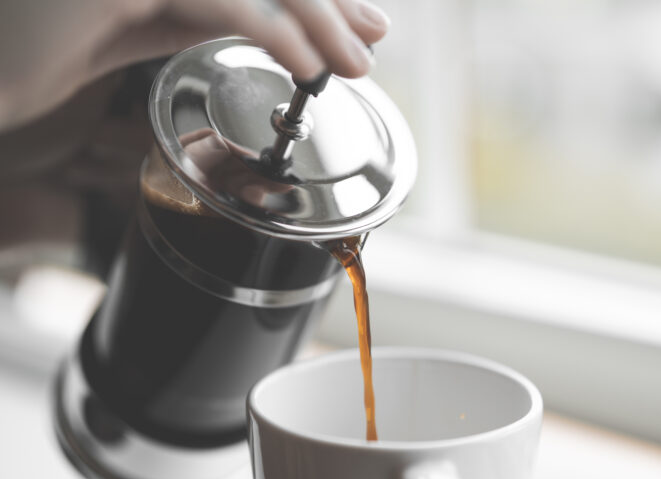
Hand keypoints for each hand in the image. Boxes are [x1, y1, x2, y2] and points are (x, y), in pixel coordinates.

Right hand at [0, 0, 389, 131]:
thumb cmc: (65, 39)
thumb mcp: (164, 19)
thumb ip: (228, 11)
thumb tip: (303, 29)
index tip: (362, 21)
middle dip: (329, 0)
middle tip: (370, 41)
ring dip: (316, 18)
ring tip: (352, 65)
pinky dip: (273, 31)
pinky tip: (306, 63)